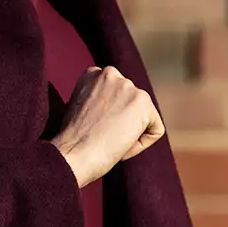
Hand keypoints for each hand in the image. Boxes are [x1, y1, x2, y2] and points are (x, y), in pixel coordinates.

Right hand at [48, 66, 164, 187]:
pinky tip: (121, 145)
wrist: (73, 152)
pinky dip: (142, 144)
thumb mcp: (80, 107)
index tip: (95, 128)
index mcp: (93, 73)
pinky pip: (154, 130)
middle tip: (103, 136)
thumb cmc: (72, 139)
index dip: (107, 116)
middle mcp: (111, 74)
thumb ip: (98, 99)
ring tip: (109, 140)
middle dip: (121, 122)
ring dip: (130, 133)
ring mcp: (128, 87)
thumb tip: (116, 107)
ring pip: (143, 117)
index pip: (116, 95)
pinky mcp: (143, 103)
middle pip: (131, 104)